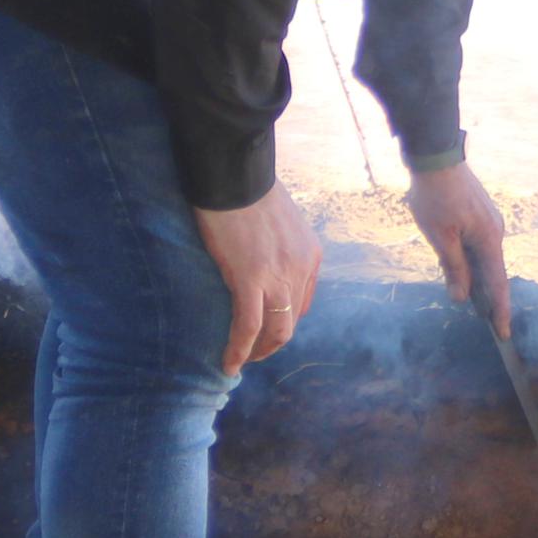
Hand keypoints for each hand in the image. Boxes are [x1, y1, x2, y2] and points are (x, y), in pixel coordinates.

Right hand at [195, 184, 322, 376]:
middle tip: (253, 353)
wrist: (234, 174)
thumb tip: (261, 254)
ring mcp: (278, 276)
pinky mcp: (250, 280)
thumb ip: (278, 242)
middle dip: (273, 343)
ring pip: (276, 332)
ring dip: (259, 352)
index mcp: (309, 254)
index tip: (267, 331)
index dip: (285, 321)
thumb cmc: (247, 188)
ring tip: (242, 362)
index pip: (302, 302)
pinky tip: (229, 363)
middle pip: (291, 321)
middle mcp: (300, 269)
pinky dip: (239, 349)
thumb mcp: (278, 219)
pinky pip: (248, 326)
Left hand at [407, 161, 512, 343]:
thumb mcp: (440, 237)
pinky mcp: (480, 213)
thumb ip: (454, 268)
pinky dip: (475, 262)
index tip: (504, 334)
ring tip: (476, 304)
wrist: (436, 157)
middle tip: (491, 327)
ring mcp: (490, 221)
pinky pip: (481, 245)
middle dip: (491, 300)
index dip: (500, 311)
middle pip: (495, 273)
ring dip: (481, 280)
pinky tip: (464, 270)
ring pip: (486, 258)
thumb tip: (462, 297)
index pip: (498, 284)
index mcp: (489, 240)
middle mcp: (495, 231)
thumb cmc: (434, 197)